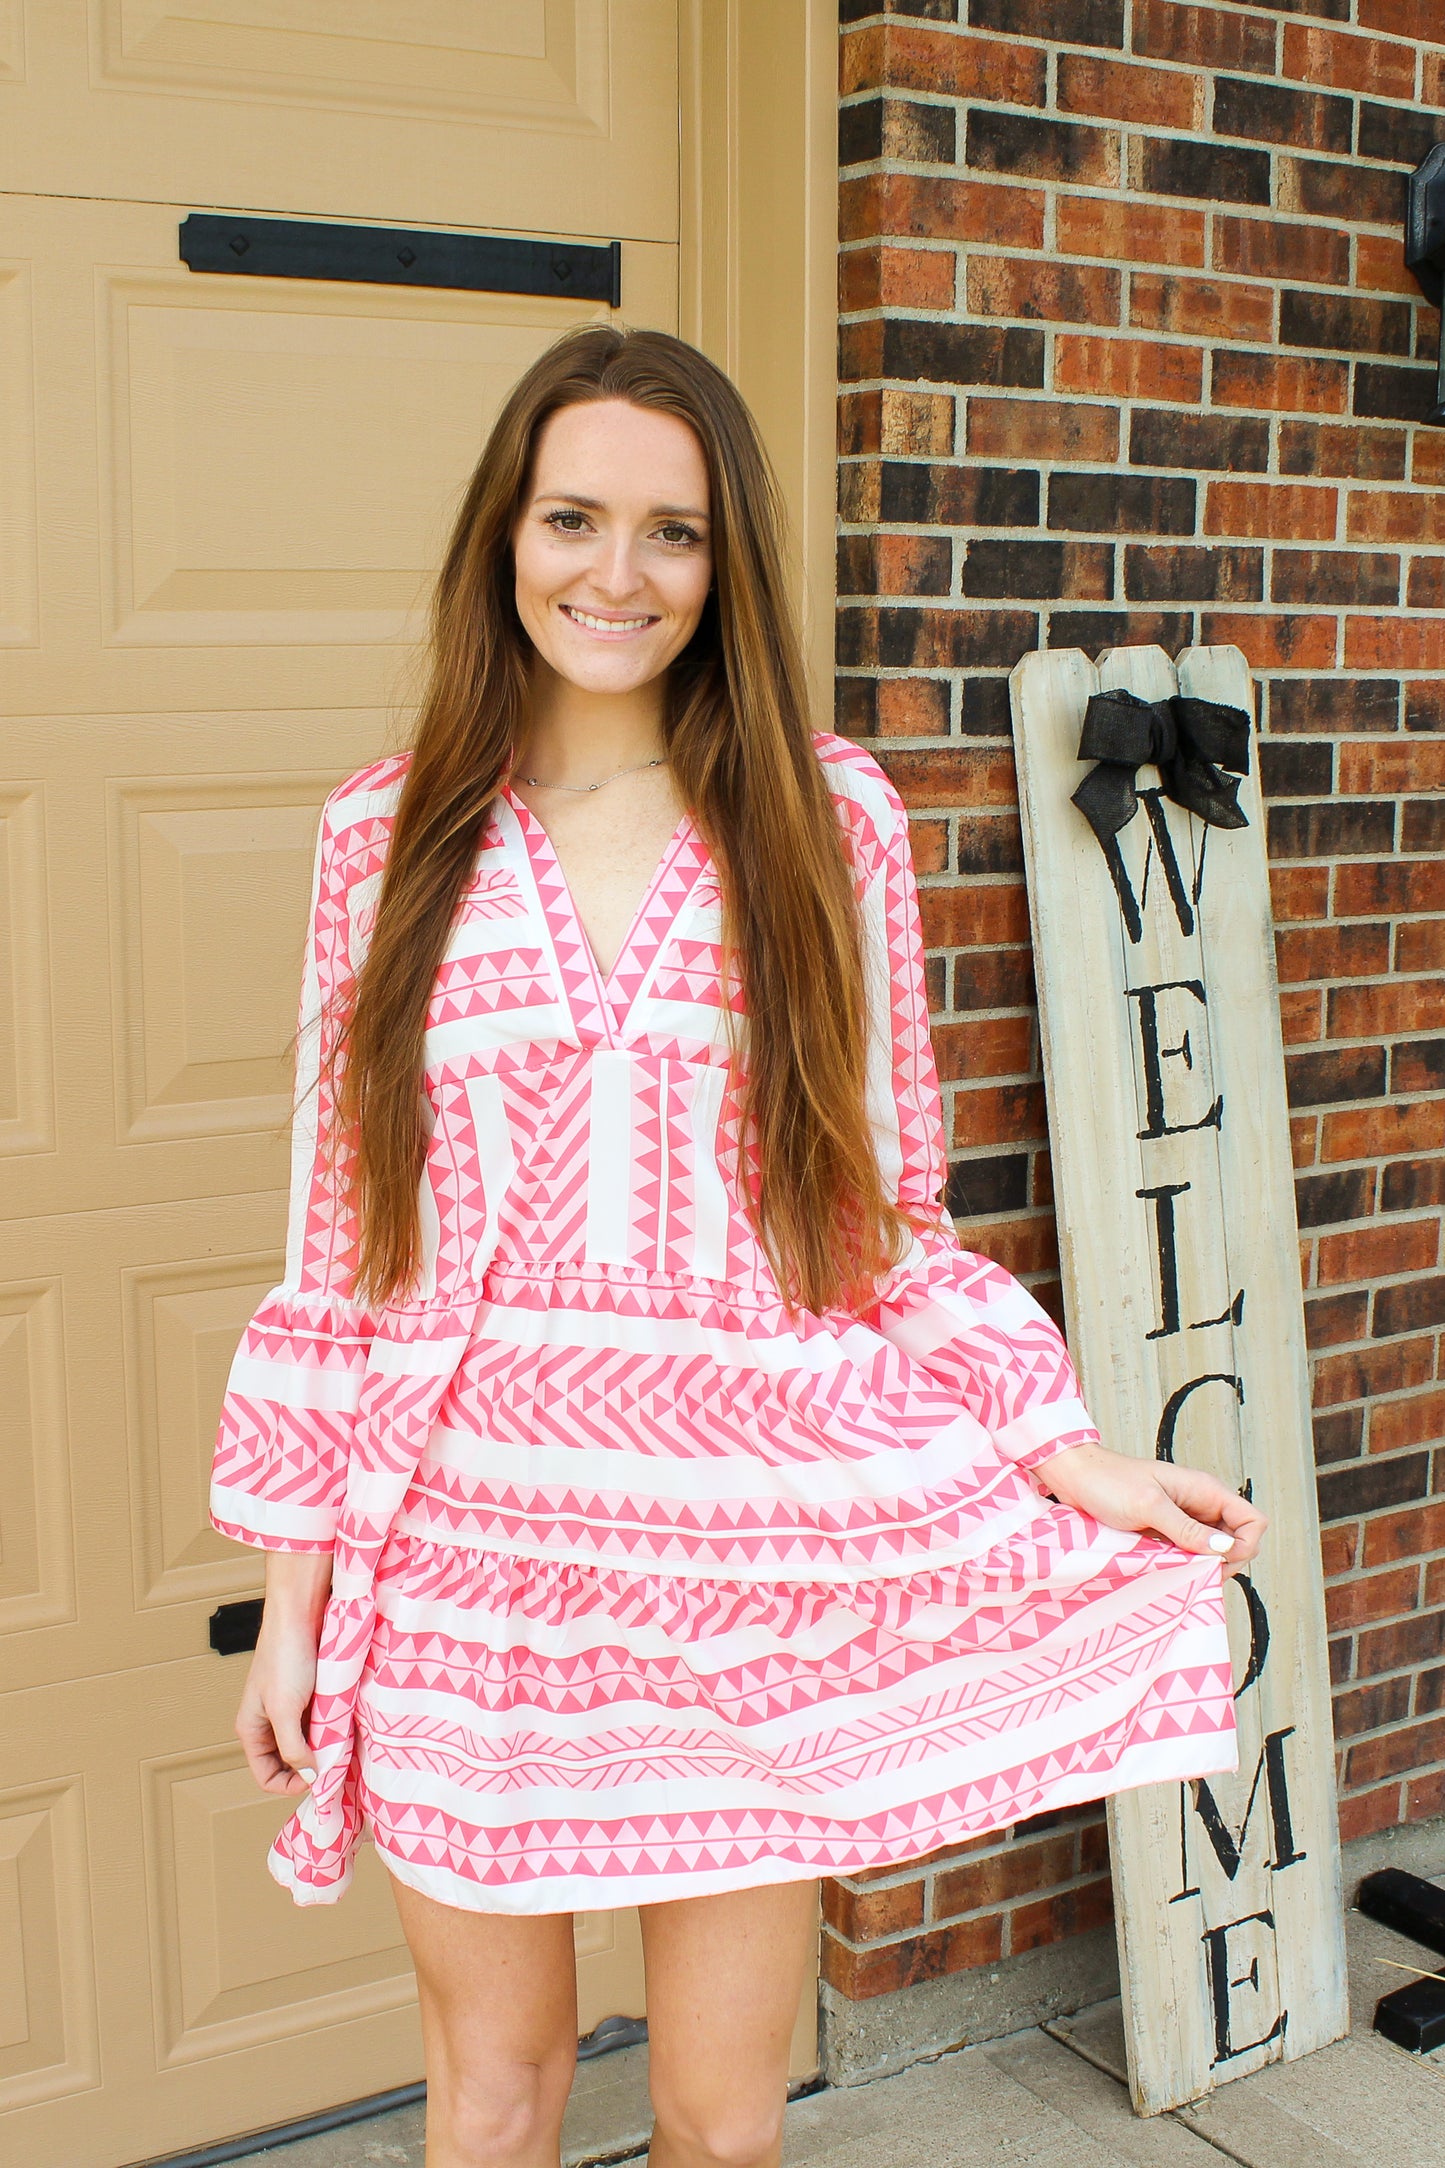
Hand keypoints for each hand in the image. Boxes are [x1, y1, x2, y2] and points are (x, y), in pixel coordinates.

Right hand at [234, 1552, 331, 1796]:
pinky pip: (318, 1725)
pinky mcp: (308, 1696)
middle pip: (286, 1763)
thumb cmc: (286, 1658)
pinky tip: (342, 1726)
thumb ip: (292, 1747)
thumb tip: (309, 1775)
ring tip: (339, 1743)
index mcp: (251, 1728)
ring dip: (321, 1748)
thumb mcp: (284, 1709)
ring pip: (305, 1744)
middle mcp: (268, 1722)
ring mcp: (289, 1709)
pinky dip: (329, 1730)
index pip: (265, 1776)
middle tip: (332, 1764)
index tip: (316, 1778)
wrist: (301, 1614)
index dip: (288, 1784)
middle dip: (307, 1768)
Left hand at [1033, 1441, 1266, 1575]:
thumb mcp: (1148, 1506)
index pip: (1253, 1521)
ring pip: (1216, 1550)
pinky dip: (1187, 1564)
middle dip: (1227, 1562)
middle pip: (1239, 1541)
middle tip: (1195, 1570)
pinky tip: (1170, 1568)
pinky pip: (1192, 1552)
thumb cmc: (1109, 1482)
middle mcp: (1202, 1505)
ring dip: (1206, 1565)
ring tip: (1179, 1570)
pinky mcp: (1169, 1531)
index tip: (1216, 1559)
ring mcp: (1186, 1519)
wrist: (1076, 1477)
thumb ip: (1187, 1528)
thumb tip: (1225, 1548)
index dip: (1244, 1545)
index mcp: (1206, 1491)